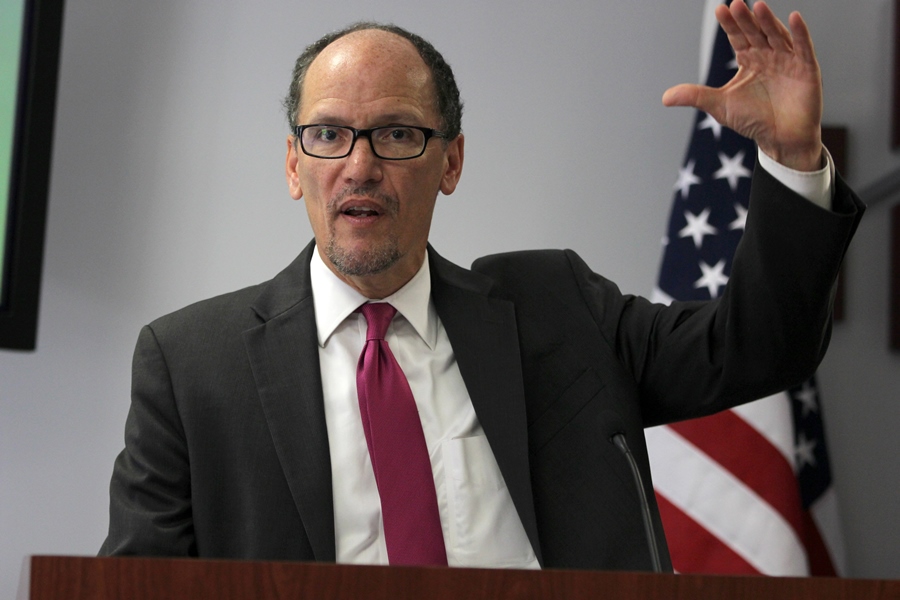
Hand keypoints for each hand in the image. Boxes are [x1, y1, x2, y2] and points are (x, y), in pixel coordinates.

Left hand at [662, 0, 822, 171]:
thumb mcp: (720, 106)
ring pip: (777, 36)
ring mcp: (789, 61)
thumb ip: (696, 96)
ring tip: (758, 6)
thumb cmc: (753, 121)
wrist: (781, 140)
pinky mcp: (807, 70)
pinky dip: (800, 34)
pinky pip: (804, 48)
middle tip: (735, 4)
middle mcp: (769, 56)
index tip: (720, 10)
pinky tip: (794, 18)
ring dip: (769, 22)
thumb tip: (664, 97)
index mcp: (749, 61)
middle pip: (756, 33)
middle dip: (746, 20)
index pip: (738, 38)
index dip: (730, 25)